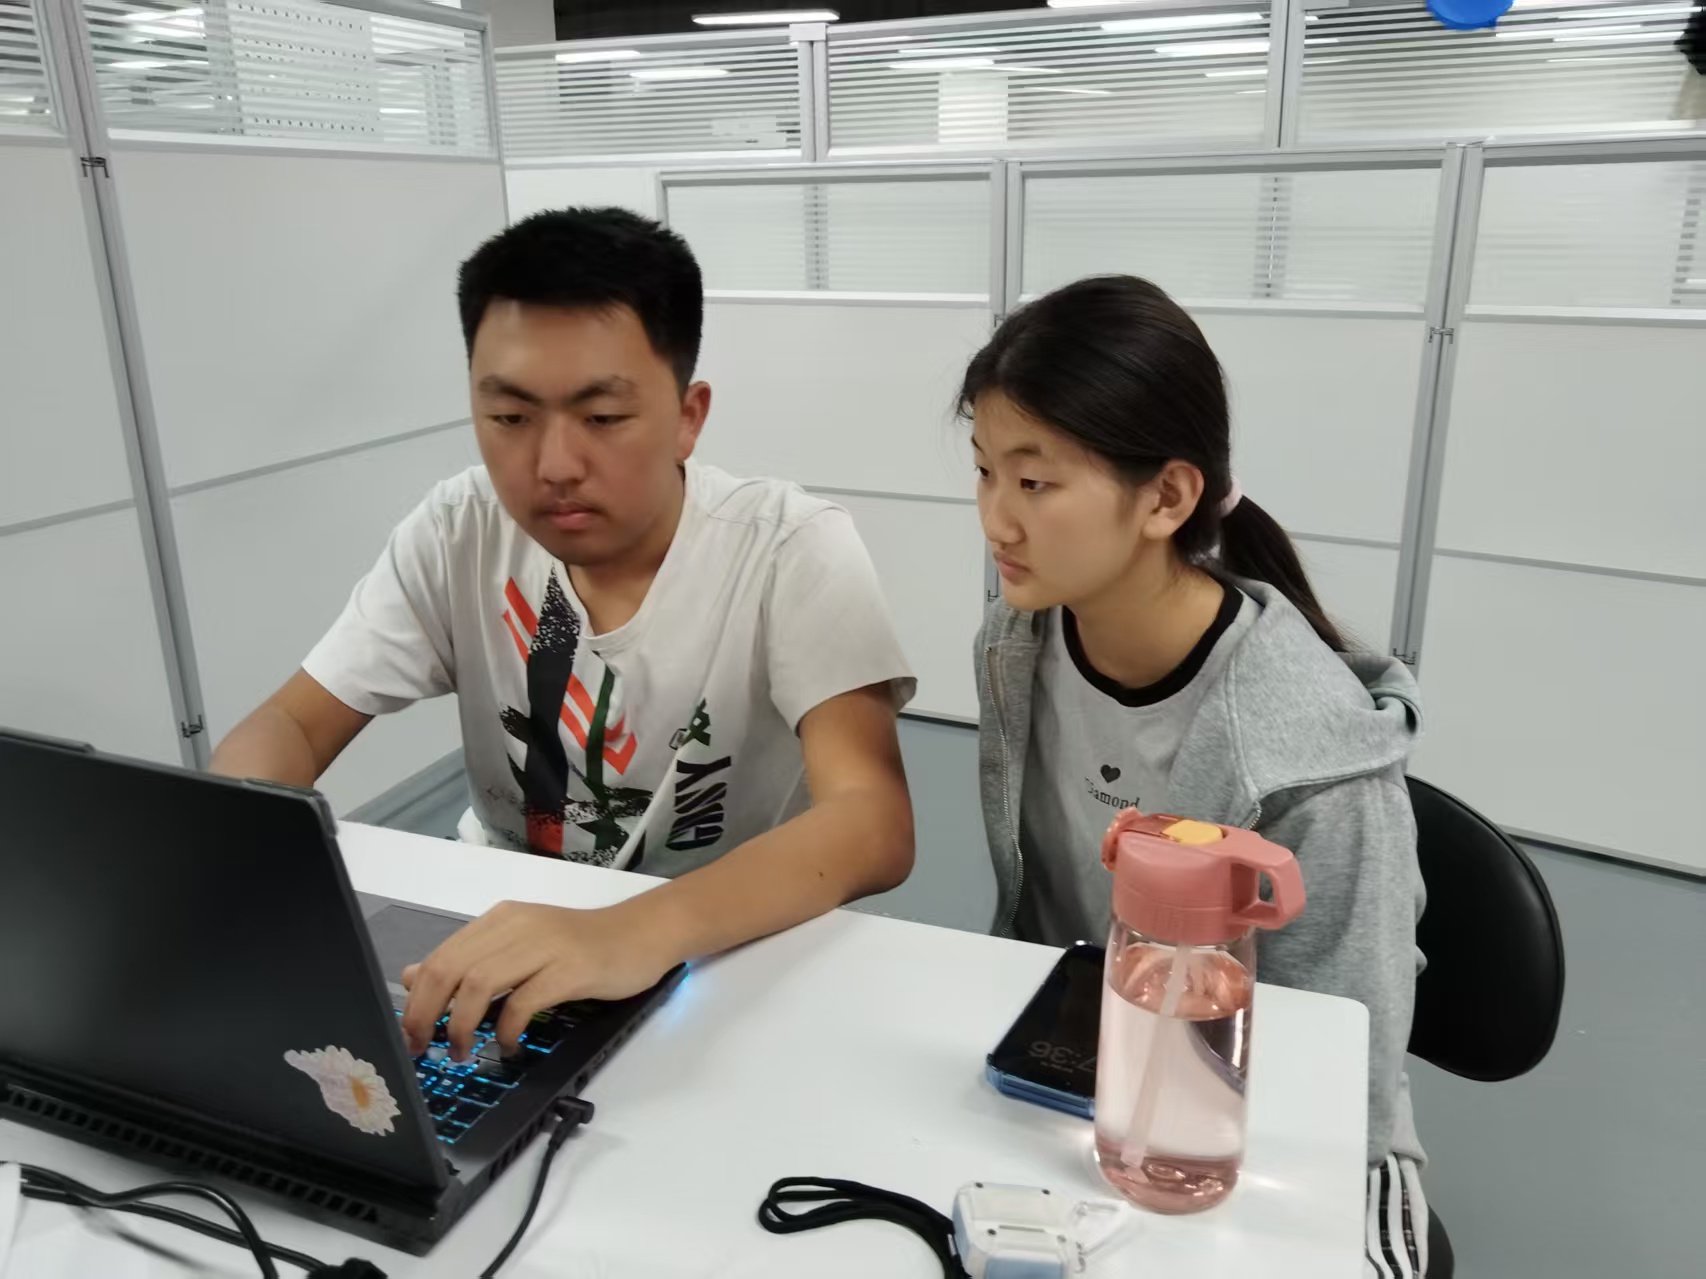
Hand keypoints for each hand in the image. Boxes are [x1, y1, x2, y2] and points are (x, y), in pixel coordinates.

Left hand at [398, 898, 678, 1061]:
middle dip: (428, 1014)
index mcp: (500, 919)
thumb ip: (470, 959)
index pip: (441, 957)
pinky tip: (509, 1045)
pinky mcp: (572, 968)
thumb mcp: (519, 946)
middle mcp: (517, 926)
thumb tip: (412, 976)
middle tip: (425, 1048)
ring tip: (464, 1051)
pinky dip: (508, 1028)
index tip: (410, 1035)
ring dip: (463, 1025)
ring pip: (480, 982)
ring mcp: (546, 945)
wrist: (642, 933)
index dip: (416, 1000)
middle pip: (451, 969)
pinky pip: (525, 1000)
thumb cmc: (582, 945)